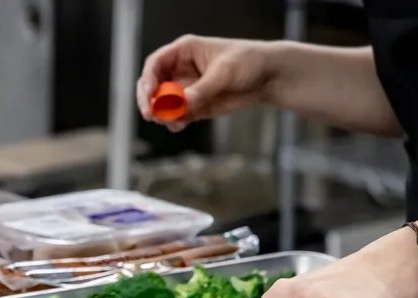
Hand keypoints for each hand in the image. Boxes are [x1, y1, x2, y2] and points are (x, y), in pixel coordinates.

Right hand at [137, 36, 276, 131]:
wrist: (268, 77)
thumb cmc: (249, 62)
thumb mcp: (225, 72)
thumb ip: (203, 88)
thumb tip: (184, 101)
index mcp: (184, 51)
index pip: (156, 63)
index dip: (148, 80)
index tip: (150, 96)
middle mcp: (181, 70)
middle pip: (152, 85)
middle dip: (149, 101)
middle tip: (151, 115)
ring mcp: (187, 89)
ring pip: (162, 104)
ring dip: (162, 115)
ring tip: (173, 121)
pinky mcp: (195, 106)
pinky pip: (177, 116)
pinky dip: (174, 122)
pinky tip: (179, 125)